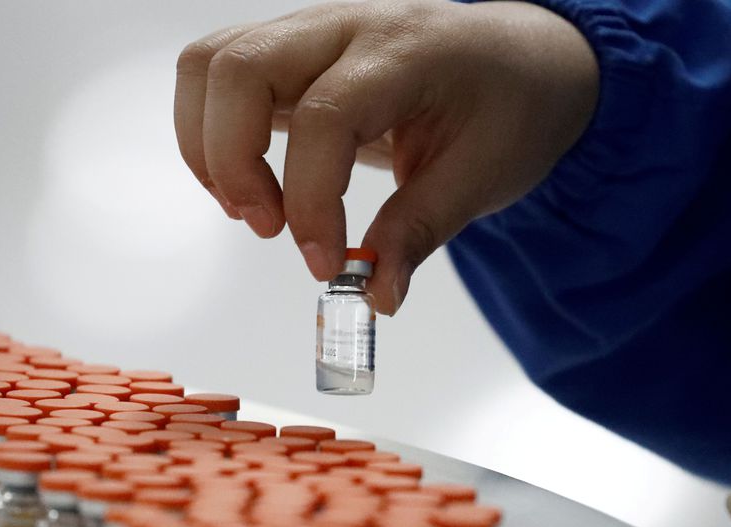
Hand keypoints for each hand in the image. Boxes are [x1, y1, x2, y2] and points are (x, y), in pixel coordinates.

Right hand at [174, 0, 597, 313]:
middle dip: (232, 162)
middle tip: (270, 229)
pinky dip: (211, 134)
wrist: (521, 60)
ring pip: (210, 64)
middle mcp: (346, 25)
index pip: (325, 117)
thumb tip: (375, 296)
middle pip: (240, 69)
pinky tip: (251, 184)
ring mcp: (310, 31)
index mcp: (407, 52)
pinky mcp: (290, 52)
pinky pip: (217, 76)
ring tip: (252, 209)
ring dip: (209, 146)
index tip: (325, 264)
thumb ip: (419, 233)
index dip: (311, 200)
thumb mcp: (483, 178)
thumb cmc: (510, 108)